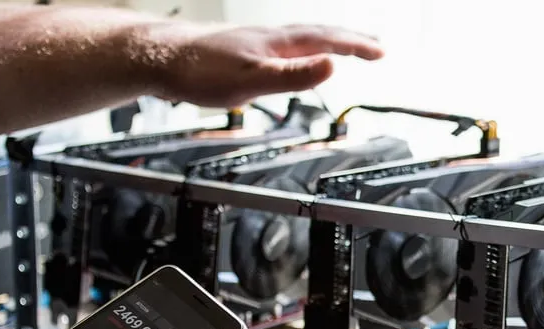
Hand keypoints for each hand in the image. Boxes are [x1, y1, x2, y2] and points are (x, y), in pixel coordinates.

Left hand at [145, 23, 383, 107]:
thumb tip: (333, 67)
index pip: (328, 40)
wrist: (161, 58)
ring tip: (342, 49)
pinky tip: (293, 60)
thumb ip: (293, 76)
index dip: (357, 46)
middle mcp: (271, 38)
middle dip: (351, 39)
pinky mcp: (243, 52)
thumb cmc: (201, 71)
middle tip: (376, 46)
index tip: (382, 51)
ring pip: (303, 39)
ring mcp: (257, 44)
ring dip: (328, 43)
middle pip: (320, 34)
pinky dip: (302, 51)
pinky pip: (285, 48)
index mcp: (280, 43)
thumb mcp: (253, 80)